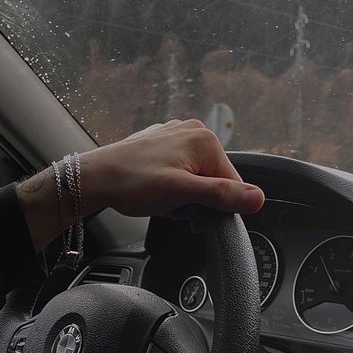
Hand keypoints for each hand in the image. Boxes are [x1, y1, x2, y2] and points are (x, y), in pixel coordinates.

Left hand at [85, 119, 264, 219]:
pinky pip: (182, 171)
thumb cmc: (132, 183)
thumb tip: (257, 199)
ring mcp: (178, 136)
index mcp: (205, 141)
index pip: (232, 184)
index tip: (197, 220)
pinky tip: (156, 191)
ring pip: (197, 178)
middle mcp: (195, 132)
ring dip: (184, 197)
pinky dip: (174, 187)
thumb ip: (221, 195)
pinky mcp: (164, 144)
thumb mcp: (181, 193)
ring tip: (162, 199)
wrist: (95, 178)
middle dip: (197, 201)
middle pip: (215, 180)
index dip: (218, 208)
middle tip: (174, 208)